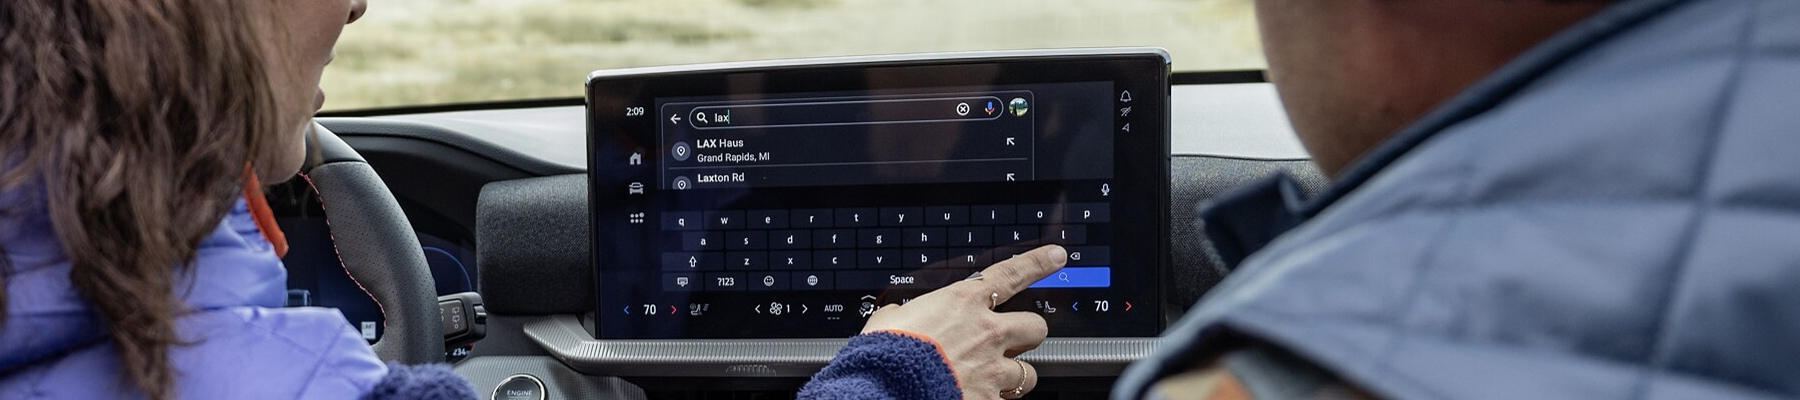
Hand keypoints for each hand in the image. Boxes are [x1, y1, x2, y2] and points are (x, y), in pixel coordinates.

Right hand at [862, 245, 1067, 399]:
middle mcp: (986, 333)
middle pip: (1035, 327)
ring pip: (1029, 373)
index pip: (1011, 274)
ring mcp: (992, 370)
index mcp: (962, 303)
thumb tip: (895, 316)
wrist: (885, 389)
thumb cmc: (886, 354)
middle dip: (1027, 335)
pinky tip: (974, 399)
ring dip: (1013, 377)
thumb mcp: (888, 321)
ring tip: (992, 381)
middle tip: (1012, 342)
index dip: (1038, 263)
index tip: (1057, 256)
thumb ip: (904, 316)